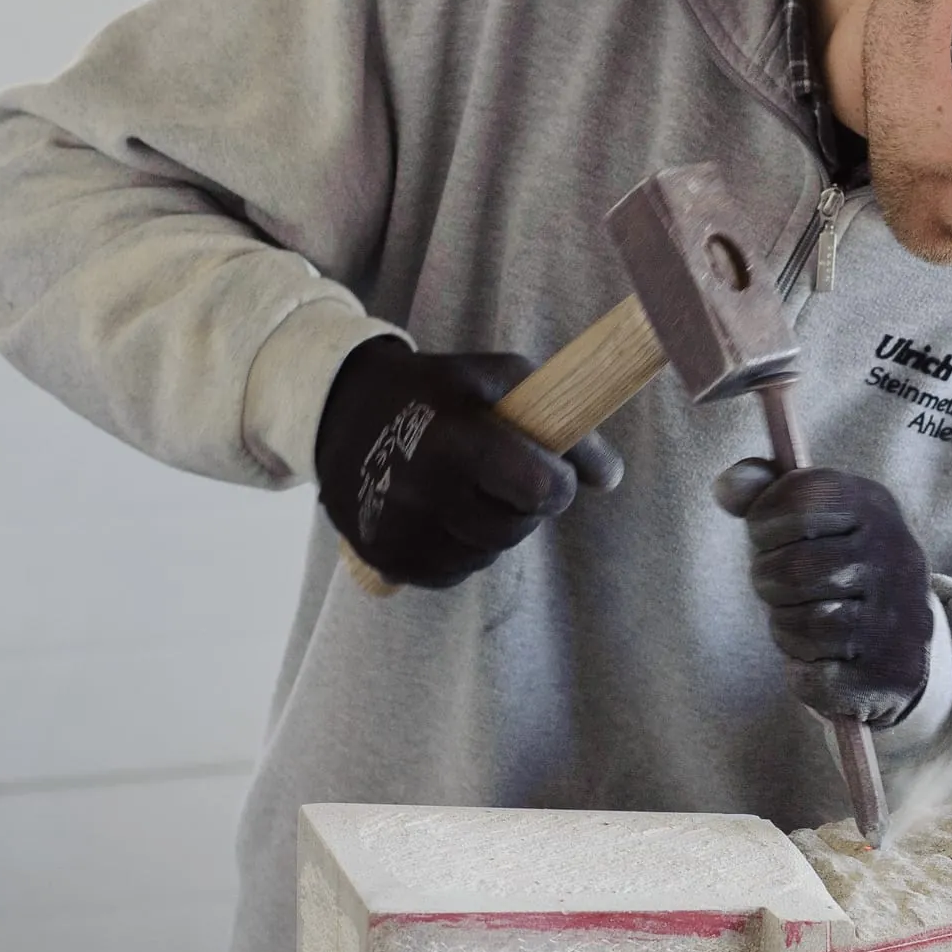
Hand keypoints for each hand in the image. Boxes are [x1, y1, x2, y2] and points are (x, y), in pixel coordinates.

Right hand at [315, 336, 621, 587]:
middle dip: (525, 505)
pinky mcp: (384, 559)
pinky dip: (460, 548)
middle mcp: (420, 489)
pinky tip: (440, 510)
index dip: (559, 484)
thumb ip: (563, 423)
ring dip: (492, 527)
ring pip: (487, 555)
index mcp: (453, 438)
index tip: (554, 471)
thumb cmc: (440, 391)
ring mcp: (397, 529)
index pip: (538, 490)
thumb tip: (609, 478)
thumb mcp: (499, 379)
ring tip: (467, 486)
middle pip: (515, 528)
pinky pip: (454, 573)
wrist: (342, 411)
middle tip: (504, 474)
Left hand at [713, 462, 933, 726]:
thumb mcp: (807, 518)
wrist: (897, 637)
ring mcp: (902, 616)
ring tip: (801, 621)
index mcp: (875, 506)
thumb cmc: (835, 566)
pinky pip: (817, 676)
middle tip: (780, 588)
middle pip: (793, 568)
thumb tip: (726, 488)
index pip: (802, 498)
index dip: (764, 523)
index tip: (767, 538)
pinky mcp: (894, 672)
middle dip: (768, 582)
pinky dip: (804, 672)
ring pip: (806, 624)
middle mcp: (899, 555)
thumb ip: (760, 493)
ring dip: (785, 628)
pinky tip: (821, 660)